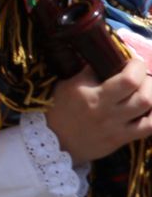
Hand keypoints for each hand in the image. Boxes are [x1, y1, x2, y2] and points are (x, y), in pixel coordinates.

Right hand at [46, 45, 151, 164]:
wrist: (54, 141)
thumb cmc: (59, 109)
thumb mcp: (68, 85)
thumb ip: (89, 71)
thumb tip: (107, 55)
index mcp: (92, 96)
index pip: (127, 80)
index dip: (136, 66)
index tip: (133, 61)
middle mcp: (106, 112)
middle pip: (143, 95)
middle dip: (147, 79)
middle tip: (141, 75)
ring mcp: (116, 128)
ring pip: (148, 109)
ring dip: (151, 94)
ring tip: (146, 88)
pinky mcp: (121, 139)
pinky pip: (149, 128)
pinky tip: (149, 108)